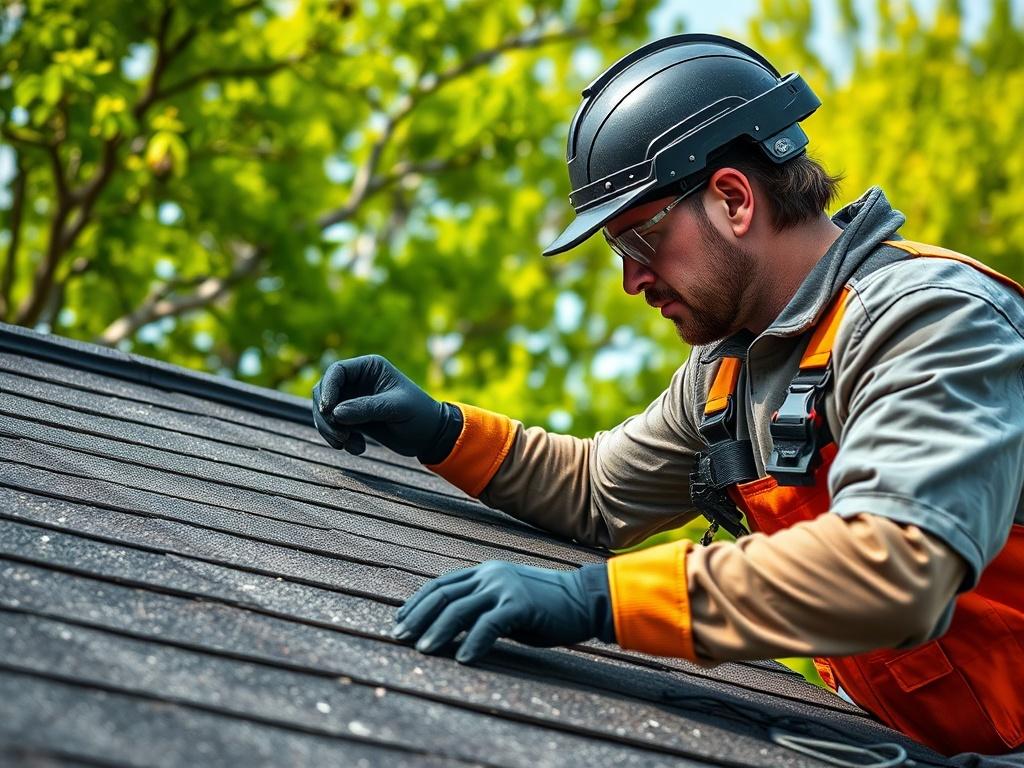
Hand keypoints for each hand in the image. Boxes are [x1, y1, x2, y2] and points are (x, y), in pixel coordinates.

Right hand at [311, 354, 461, 462]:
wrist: (430, 436)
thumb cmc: (420, 415)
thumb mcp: (397, 408)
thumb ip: (367, 408)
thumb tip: (335, 413)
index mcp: (369, 367)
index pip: (337, 371)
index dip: (327, 389)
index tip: (327, 410)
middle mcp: (358, 381)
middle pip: (323, 392)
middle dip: (325, 415)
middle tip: (339, 436)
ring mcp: (353, 400)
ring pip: (324, 412)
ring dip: (330, 430)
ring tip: (346, 445)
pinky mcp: (352, 419)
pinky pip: (333, 427)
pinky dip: (340, 440)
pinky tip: (358, 448)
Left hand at [391, 560, 614, 663]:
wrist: (585, 600)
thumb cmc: (546, 608)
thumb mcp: (507, 603)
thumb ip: (482, 609)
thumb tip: (452, 632)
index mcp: (485, 571)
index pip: (441, 584)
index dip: (417, 603)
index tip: (400, 621)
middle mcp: (490, 574)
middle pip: (443, 595)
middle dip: (417, 617)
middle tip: (399, 637)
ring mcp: (504, 587)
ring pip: (459, 609)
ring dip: (437, 631)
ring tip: (424, 651)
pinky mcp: (519, 604)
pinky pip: (487, 625)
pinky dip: (472, 643)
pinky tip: (463, 659)